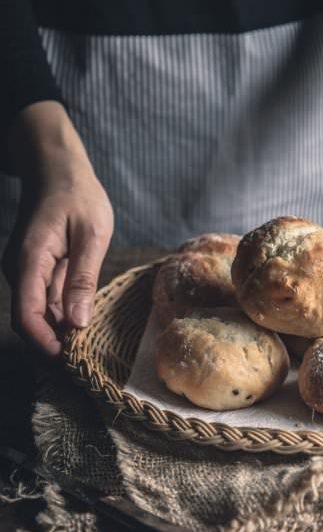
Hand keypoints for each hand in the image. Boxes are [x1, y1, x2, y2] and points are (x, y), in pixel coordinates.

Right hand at [1, 102, 113, 355]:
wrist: (58, 168)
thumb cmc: (78, 195)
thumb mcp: (91, 234)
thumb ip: (82, 278)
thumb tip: (78, 321)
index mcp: (30, 261)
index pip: (27, 315)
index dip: (45, 343)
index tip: (70, 362)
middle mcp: (22, 270)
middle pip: (32, 319)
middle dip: (56, 344)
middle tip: (87, 363)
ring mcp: (28, 269)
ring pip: (41, 311)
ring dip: (62, 331)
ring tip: (92, 349)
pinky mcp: (39, 268)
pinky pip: (48, 298)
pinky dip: (65, 313)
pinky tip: (86, 321)